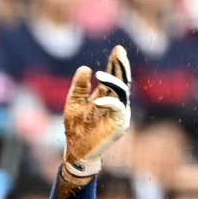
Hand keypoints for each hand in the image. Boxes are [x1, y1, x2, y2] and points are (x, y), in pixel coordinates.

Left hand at [63, 44, 131, 178]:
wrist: (77, 149)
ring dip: (113, 82)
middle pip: (123, 81)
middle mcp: (116, 103)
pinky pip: (118, 108)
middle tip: (119, 52)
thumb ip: (80, 85)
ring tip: (100, 75)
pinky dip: (109, 102)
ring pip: (122, 92)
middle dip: (121, 66)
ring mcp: (120, 114)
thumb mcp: (75, 101)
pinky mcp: (120, 124)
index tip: (118, 49)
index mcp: (107, 97)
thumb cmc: (76, 127)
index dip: (116, 63)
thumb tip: (86, 68)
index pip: (114, 77)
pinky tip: (97, 101)